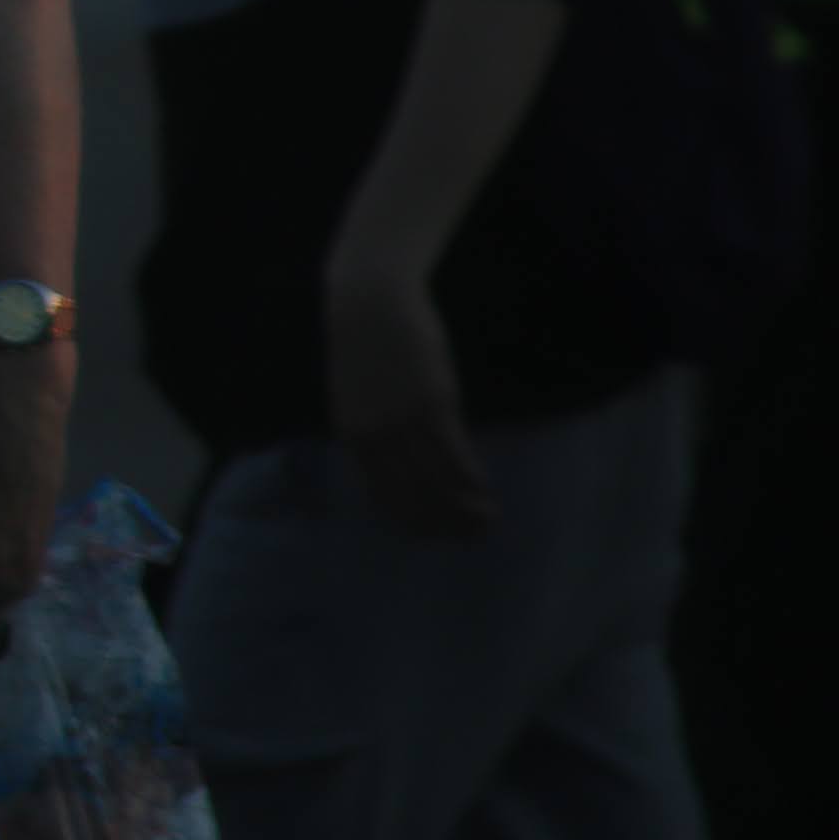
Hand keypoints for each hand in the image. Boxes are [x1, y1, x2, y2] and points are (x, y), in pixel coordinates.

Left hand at [324, 259, 496, 538]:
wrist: (368, 302)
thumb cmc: (365, 345)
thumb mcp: (357, 395)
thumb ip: (373, 428)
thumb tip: (399, 458)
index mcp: (352, 438)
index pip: (381, 496)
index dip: (411, 522)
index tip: (435, 537)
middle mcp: (374, 438)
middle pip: (411, 496)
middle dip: (443, 524)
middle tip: (472, 537)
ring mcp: (403, 422)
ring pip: (435, 481)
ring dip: (464, 507)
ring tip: (487, 519)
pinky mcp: (432, 403)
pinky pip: (453, 453)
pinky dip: (470, 477)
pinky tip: (484, 489)